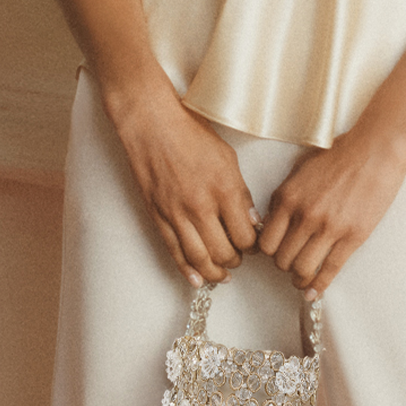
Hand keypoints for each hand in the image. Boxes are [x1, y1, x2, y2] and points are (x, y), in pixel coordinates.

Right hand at [108, 87, 260, 286]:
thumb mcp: (228, 158)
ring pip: (199, 259)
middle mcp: (201, 207)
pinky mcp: (158, 217)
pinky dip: (187, 270)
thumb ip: (241, 193)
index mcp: (223, 190)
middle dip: (236, 260)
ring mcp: (177, 214)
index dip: (253, 246)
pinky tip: (196, 279)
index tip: (254, 244)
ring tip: (222, 273)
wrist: (151, 126)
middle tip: (240, 257)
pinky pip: (174, 252)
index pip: (245, 236)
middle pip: (225, 253)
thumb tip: (251, 221)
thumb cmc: (189, 134)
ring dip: (214, 272)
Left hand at [258, 129, 405, 297]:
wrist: (375, 149)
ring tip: (302, 278)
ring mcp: (328, 228)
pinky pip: (329, 270)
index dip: (268, 252)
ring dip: (299, 278)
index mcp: (287, 198)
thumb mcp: (299, 172)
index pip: (266, 241)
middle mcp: (304, 215)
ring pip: (302, 268)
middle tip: (290, 265)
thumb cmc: (338, 156)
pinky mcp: (352, 236)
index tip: (274, 253)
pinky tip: (314, 292)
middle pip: (281, 259)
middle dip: (283, 266)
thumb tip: (272, 224)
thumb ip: (284, 199)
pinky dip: (319, 286)